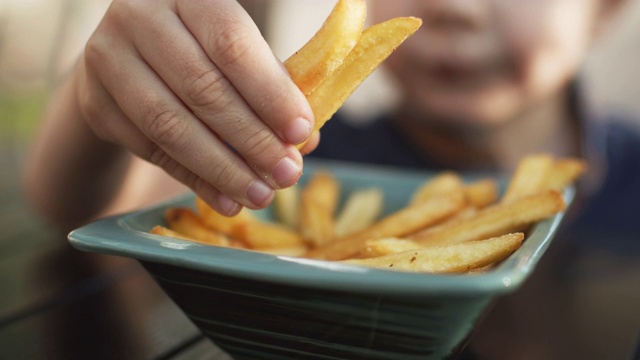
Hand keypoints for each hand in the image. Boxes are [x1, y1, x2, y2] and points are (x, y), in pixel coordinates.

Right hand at [76, 0, 315, 215]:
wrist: (126, 60)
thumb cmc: (198, 54)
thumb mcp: (235, 57)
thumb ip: (270, 89)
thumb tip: (306, 143)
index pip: (231, 43)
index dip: (270, 92)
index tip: (301, 132)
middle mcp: (139, 16)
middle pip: (202, 88)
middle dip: (252, 139)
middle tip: (286, 174)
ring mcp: (108, 58)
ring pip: (171, 125)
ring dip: (223, 168)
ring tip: (259, 196)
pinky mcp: (95, 103)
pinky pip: (151, 150)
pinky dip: (195, 179)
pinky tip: (226, 199)